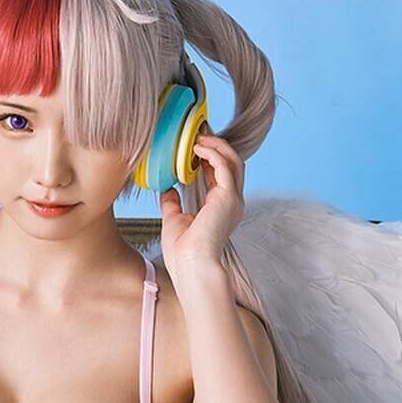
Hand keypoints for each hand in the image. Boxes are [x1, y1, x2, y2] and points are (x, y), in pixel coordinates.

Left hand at [158, 133, 244, 284]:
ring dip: (216, 146)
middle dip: (216, 147)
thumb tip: (168, 189)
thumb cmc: (182, 254)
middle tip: (198, 135)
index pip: (220, 175)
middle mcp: (231, 203)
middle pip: (231, 164)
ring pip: (233, 161)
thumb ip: (172, 204)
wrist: (190, 267)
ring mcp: (233, 200)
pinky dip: (213, 153)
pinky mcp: (228, 197)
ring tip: (198, 138)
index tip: (193, 147)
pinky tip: (199, 148)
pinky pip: (225, 166)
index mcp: (221, 209)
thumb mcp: (174, 221)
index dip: (208, 158)